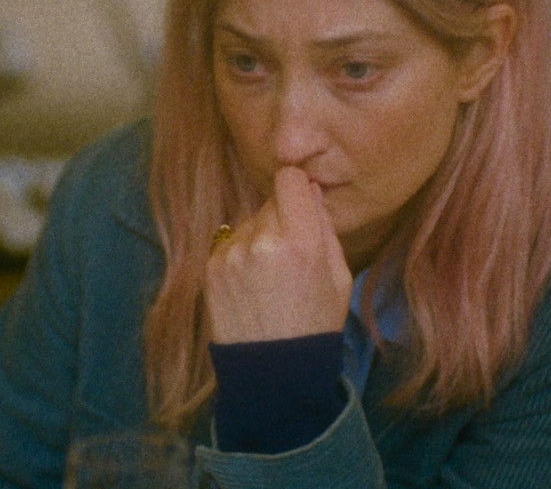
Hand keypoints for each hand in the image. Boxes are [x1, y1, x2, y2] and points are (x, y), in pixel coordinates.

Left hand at [204, 166, 352, 343]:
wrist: (274, 370)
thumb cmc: (315, 323)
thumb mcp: (339, 276)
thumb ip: (324, 227)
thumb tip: (309, 189)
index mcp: (301, 242)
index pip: (289, 179)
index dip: (297, 187)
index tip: (301, 202)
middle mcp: (262, 241)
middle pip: (270, 200)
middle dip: (282, 217)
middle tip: (291, 253)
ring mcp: (232, 254)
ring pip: (249, 221)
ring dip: (260, 236)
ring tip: (270, 277)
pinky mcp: (211, 267)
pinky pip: (230, 242)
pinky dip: (241, 255)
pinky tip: (252, 285)